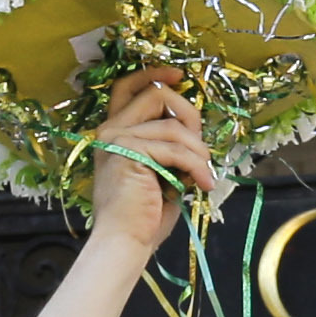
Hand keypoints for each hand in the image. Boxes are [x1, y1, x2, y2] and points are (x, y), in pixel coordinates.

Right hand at [85, 69, 211, 249]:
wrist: (125, 242)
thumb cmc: (142, 216)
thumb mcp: (160, 171)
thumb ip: (168, 145)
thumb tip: (194, 132)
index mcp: (114, 132)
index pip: (128, 87)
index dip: (154, 74)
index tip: (180, 75)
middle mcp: (110, 130)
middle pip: (157, 95)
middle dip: (189, 116)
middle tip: (202, 148)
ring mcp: (116, 140)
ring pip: (172, 126)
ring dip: (198, 152)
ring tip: (205, 177)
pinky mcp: (128, 153)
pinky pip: (175, 149)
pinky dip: (196, 167)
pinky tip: (204, 185)